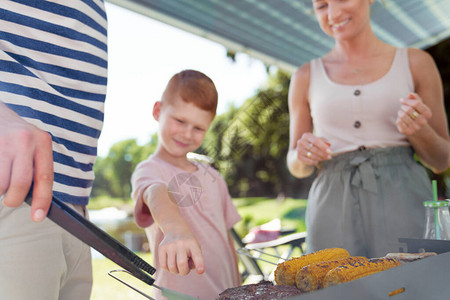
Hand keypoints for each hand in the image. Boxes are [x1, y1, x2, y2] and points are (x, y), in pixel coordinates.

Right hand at [0, 103, 52, 221]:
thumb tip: (37, 203)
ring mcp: (2, 141)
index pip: (45, 177)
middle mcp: (24, 139)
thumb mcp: (32, 145)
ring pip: (0, 184)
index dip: (42, 200)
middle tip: (10, 200)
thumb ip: (35, 167)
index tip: (38, 218)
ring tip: (1, 183)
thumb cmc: (16, 137)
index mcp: (42, 141)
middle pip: (20, 183)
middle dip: (13, 199)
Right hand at [158, 225, 204, 275]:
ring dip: (176, 271)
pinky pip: (163, 265)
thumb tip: (185, 269)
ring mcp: (170, 245)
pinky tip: (171, 264)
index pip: (196, 255)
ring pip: (171, 267)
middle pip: (182, 264)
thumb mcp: (196, 249)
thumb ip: (194, 261)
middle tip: (185, 269)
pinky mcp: (161, 248)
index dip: (199, 264)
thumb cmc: (189, 244)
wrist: (176, 229)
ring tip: (178, 265)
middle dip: (184, 272)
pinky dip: (168, 269)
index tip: (201, 271)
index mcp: (192, 244)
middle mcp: (181, 243)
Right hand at [296, 132, 331, 164]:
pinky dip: (315, 162)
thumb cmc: (312, 144)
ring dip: (320, 158)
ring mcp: (298, 149)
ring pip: (312, 156)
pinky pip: (309, 161)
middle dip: (323, 154)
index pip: (316, 141)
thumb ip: (324, 141)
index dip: (323, 147)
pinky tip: (318, 161)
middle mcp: (301, 142)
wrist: (302, 150)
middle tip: (329, 157)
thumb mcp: (318, 140)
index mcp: (306, 136)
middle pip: (314, 149)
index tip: (330, 151)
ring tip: (325, 158)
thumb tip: (329, 144)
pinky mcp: (298, 157)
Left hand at [396, 93, 431, 135]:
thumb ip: (415, 98)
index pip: (416, 103)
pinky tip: (400, 119)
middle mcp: (423, 122)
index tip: (402, 100)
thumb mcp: (418, 105)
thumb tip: (410, 94)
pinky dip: (398, 118)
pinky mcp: (408, 132)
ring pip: (403, 115)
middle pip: (409, 110)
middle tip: (402, 107)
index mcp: (428, 113)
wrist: (416, 128)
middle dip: (403, 106)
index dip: (407, 100)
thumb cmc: (416, 113)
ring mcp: (416, 128)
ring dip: (400, 112)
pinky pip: (399, 122)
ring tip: (401, 113)